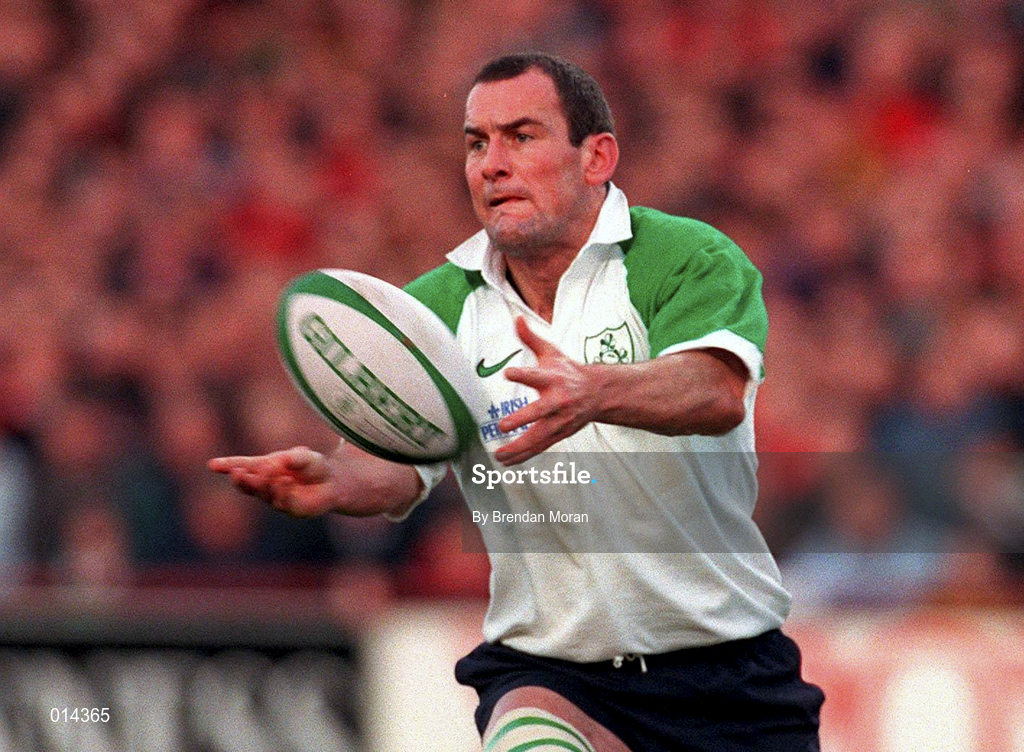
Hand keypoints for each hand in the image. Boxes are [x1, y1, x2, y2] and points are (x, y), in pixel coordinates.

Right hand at [208, 446, 341, 517]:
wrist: (333, 482)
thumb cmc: (313, 466)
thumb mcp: (305, 457)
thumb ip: (294, 457)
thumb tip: (282, 461)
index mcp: (265, 467)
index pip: (242, 466)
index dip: (227, 466)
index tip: (212, 465)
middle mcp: (267, 484)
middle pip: (248, 484)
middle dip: (242, 479)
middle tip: (238, 472)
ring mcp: (277, 498)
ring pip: (263, 494)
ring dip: (262, 485)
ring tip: (265, 474)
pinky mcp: (291, 508)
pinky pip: (283, 502)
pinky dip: (282, 492)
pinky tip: (285, 482)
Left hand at [495, 317, 600, 464]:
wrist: (599, 393)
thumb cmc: (569, 372)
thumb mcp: (551, 352)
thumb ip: (531, 339)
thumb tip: (516, 319)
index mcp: (554, 379)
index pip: (537, 375)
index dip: (523, 374)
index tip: (508, 373)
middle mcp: (557, 401)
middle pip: (539, 412)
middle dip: (521, 419)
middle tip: (502, 425)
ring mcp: (559, 420)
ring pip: (539, 437)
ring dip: (518, 447)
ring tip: (499, 454)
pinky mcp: (560, 434)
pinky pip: (539, 448)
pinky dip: (523, 456)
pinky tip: (506, 462)